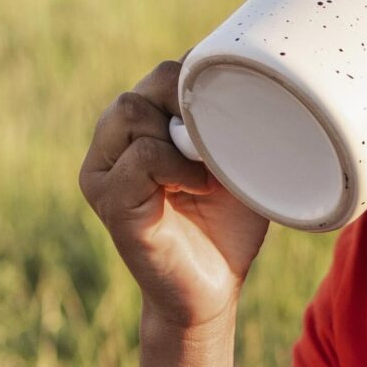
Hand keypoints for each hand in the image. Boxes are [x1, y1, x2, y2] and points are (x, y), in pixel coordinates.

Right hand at [80, 59, 269, 331]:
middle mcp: (111, 144)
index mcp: (138, 129)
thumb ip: (232, 124)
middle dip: (188, 102)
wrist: (213, 291)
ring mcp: (103, 171)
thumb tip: (264, 77)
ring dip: (180, 132)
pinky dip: (176, 164)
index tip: (238, 110)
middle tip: (223, 142)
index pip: (163, 75)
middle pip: (144, 86)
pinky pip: (140, 156)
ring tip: (210, 168)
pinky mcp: (109, 200)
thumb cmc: (226, 227)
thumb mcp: (235, 164)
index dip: (201, 81)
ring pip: (131, 110)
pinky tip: (201, 186)